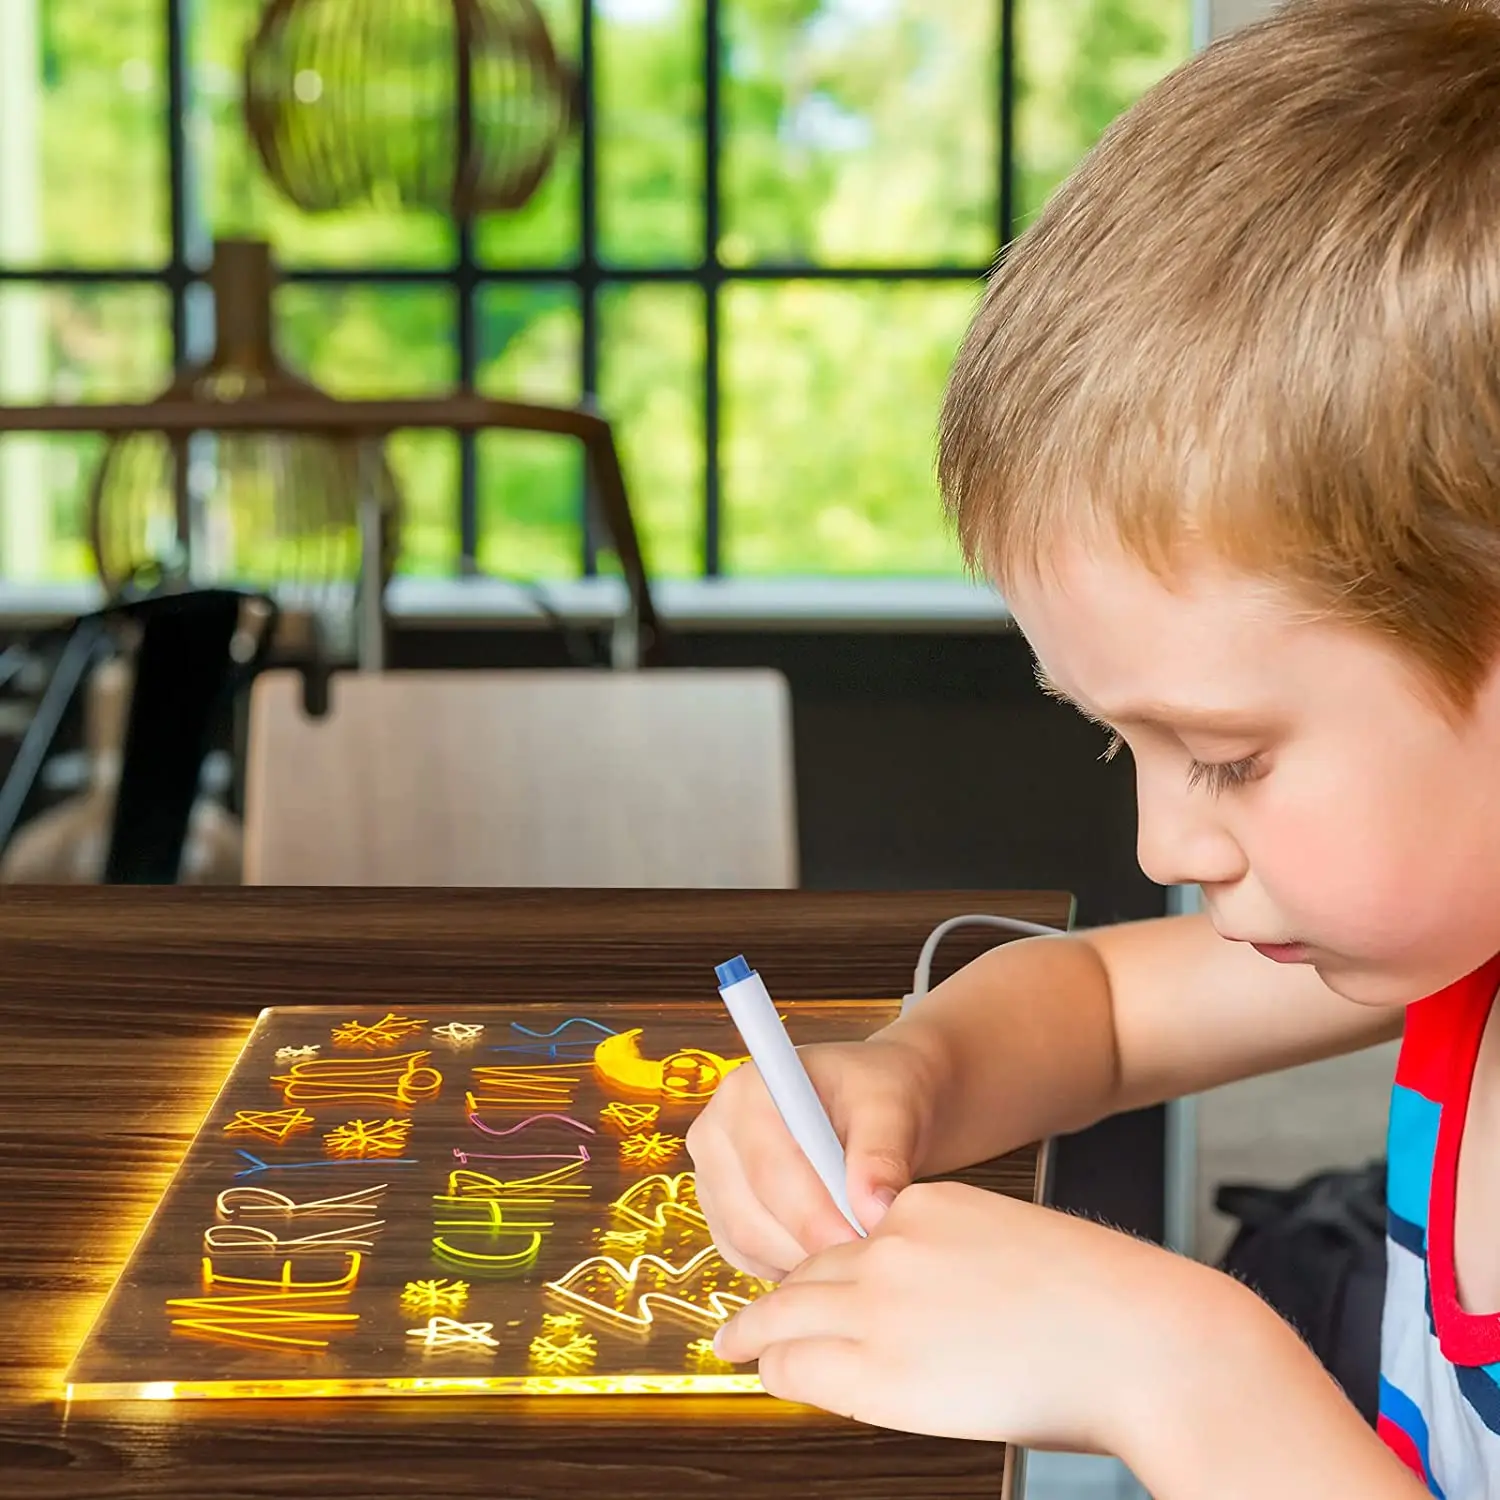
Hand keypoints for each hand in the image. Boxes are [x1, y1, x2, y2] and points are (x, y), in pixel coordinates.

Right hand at [686, 1034, 943, 1281]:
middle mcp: (715, 1133)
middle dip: (813, 1243)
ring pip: (748, 1244)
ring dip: (804, 1258)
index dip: (815, 1216)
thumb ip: (880, 1156)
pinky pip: (748, 1258)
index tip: (861, 1240)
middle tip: (866, 1255)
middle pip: (752, 1216)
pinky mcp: (720, 1212)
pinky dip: (790, 1264)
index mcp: (747, 1092)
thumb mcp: (891, 1111)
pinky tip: (830, 1246)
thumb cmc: (876, 1098)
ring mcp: (712, 1176)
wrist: (868, 1108)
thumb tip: (871, 1211)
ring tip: (855, 1247)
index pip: (770, 1170)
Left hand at [711, 1179, 1230, 1454]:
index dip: (825, 1267)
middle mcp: (892, 1244)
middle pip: (809, 1269)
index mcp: (930, 1205)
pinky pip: (801, 1362)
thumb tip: (940, 1310)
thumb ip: (959, 1265)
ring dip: (757, 1331)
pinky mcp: (879, 1367)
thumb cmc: (1106, 1304)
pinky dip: (777, 1366)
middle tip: (748, 1319)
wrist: (1142, 1339)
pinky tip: (765, 1371)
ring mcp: (880, 1303)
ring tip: (735, 1343)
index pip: (850, 1236)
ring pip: (788, 1312)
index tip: (809, 1283)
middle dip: (778, 1297)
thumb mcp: (1015, 1249)